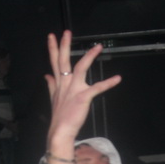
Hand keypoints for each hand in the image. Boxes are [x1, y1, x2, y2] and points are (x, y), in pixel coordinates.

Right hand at [46, 30, 120, 148]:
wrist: (60, 131)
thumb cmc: (59, 117)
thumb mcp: (53, 98)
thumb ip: (51, 85)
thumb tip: (46, 76)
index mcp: (59, 84)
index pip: (55, 62)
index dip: (53, 48)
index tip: (52, 36)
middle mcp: (65, 84)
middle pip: (64, 61)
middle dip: (65, 46)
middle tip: (67, 32)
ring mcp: (73, 90)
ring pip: (80, 69)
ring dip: (89, 57)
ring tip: (98, 47)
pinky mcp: (82, 97)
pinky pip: (97, 88)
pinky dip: (107, 83)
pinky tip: (117, 78)